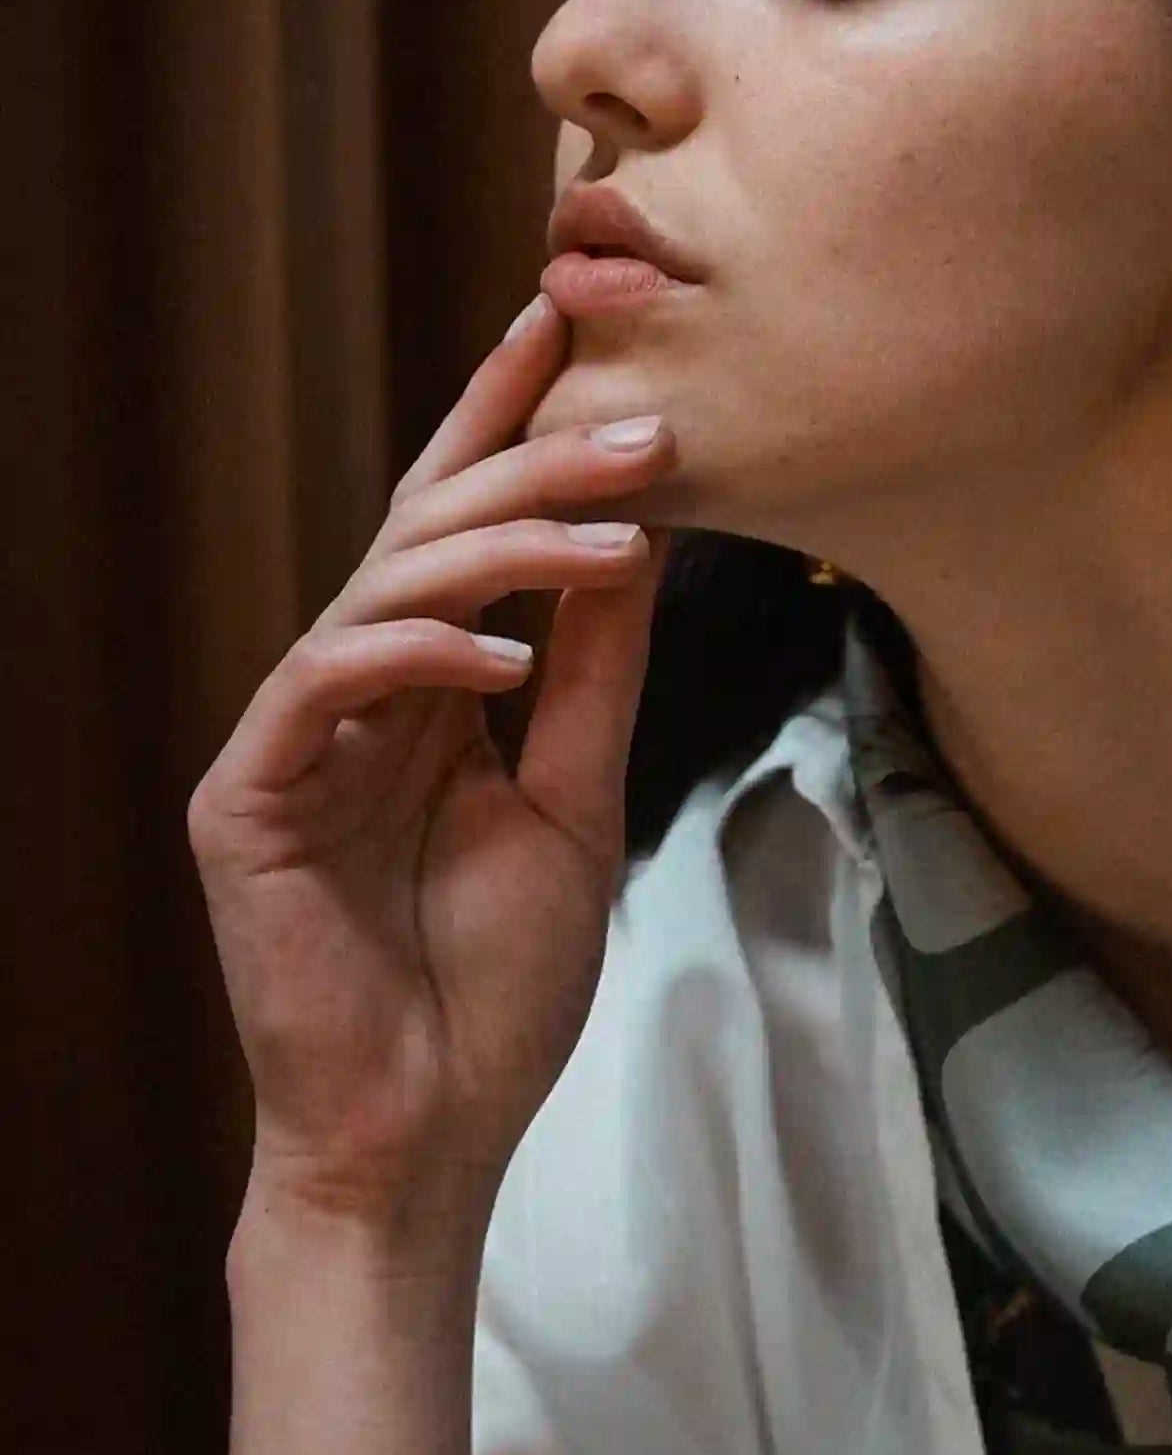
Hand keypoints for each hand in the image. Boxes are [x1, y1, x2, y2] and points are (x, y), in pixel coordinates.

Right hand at [188, 296, 674, 1243]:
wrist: (426, 1131)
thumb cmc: (494, 983)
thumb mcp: (572, 801)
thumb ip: (591, 677)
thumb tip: (639, 546)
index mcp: (428, 691)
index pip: (466, 531)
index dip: (507, 424)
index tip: (570, 323)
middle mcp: (357, 694)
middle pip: (430, 533)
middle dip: (532, 463)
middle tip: (643, 421)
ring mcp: (296, 739)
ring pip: (383, 588)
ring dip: (503, 547)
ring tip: (617, 530)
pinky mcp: (246, 796)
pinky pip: (327, 685)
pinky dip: (421, 658)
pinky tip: (506, 661)